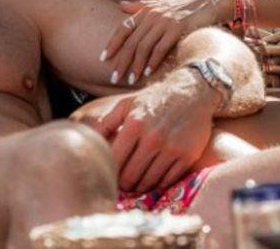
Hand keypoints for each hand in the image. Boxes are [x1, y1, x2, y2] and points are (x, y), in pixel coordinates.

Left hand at [72, 77, 215, 193]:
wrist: (191, 93)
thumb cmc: (154, 99)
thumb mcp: (126, 104)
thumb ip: (106, 123)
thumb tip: (88, 137)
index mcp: (134, 125)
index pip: (115, 160)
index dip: (110, 171)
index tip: (108, 174)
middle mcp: (153, 138)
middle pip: (131, 175)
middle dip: (123, 183)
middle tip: (120, 184)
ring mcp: (171, 148)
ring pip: (149, 181)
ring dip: (139, 186)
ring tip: (134, 185)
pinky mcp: (187, 156)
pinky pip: (168, 180)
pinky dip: (157, 184)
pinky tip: (151, 180)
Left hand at [103, 0, 221, 84]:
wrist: (209, 3)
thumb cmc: (182, 7)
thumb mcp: (158, 4)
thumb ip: (138, 6)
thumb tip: (119, 4)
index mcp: (145, 11)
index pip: (122, 29)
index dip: (112, 44)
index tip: (103, 58)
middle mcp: (152, 15)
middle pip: (131, 42)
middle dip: (121, 61)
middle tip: (114, 77)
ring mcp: (164, 22)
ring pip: (144, 47)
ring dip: (136, 66)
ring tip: (130, 80)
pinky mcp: (177, 28)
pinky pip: (160, 48)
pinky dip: (153, 62)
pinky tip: (148, 73)